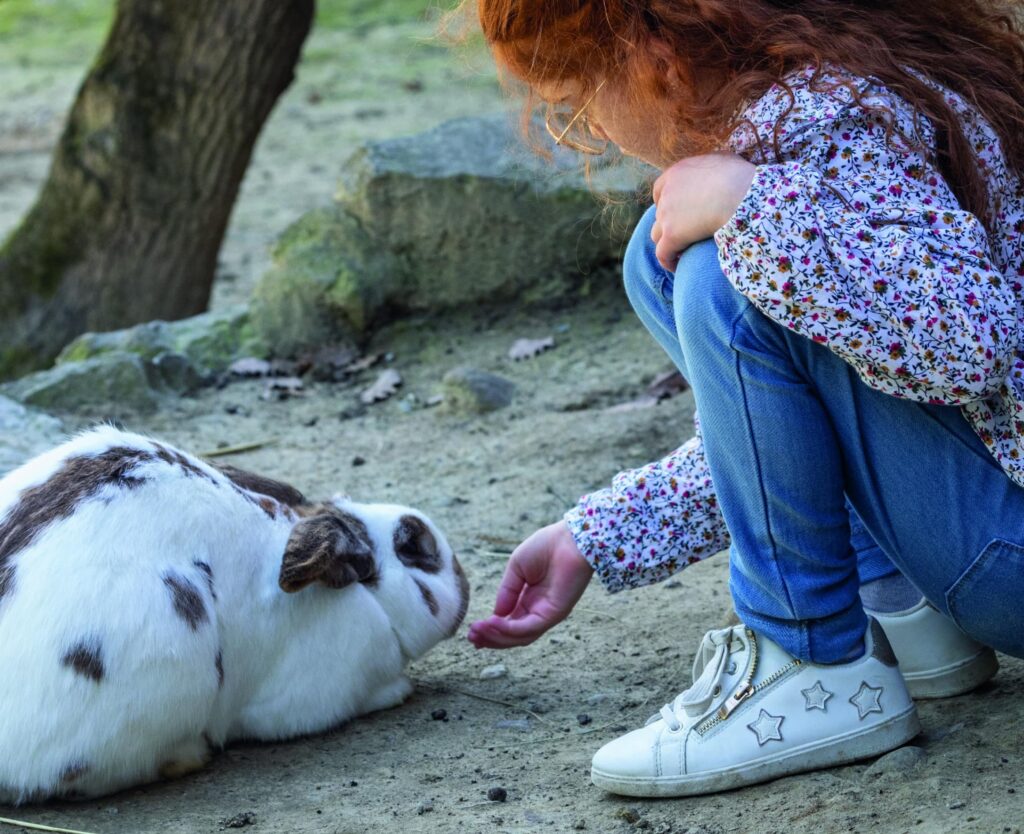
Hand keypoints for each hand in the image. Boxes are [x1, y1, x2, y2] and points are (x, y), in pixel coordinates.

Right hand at [467, 521, 593, 648]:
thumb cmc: (546, 547)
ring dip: (497, 636)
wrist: (569, 538)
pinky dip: (509, 629)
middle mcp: (537, 611)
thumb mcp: (516, 569)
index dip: (490, 630)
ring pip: (520, 637)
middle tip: (471, 638)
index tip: (471, 632)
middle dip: (490, 638)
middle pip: (512, 635)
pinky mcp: (555, 614)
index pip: (508, 623)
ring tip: (478, 631)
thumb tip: (495, 614)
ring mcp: (547, 614)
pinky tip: (493, 622)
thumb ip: (506, 592)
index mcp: (528, 600)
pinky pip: (529, 628)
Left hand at [651, 152, 755, 269]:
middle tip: (684, 232)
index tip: (677, 211)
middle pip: (659, 212)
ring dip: (666, 241)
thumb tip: (718, 167)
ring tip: (680, 250)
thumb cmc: (739, 176)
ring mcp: (666, 215)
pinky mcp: (672, 235)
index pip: (660, 190)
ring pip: (657, 233)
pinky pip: (662, 254)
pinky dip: (668, 261)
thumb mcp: (723, 161)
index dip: (666, 202)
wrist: (740, 193)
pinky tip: (677, 266)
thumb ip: (711, 165)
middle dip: (668, 222)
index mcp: (676, 173)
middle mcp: (667, 193)